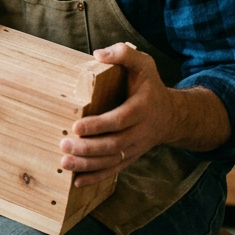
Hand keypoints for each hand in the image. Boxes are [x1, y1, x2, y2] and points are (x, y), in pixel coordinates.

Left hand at [59, 42, 180, 186]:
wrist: (171, 115)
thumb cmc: (150, 86)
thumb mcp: (144, 64)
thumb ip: (124, 54)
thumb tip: (99, 54)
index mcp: (142, 108)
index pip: (119, 120)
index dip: (98, 125)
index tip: (76, 126)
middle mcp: (140, 131)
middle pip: (113, 144)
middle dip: (87, 147)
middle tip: (64, 145)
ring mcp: (136, 147)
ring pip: (112, 160)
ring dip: (87, 164)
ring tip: (65, 162)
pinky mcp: (130, 156)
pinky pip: (114, 170)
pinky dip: (96, 177)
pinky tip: (77, 180)